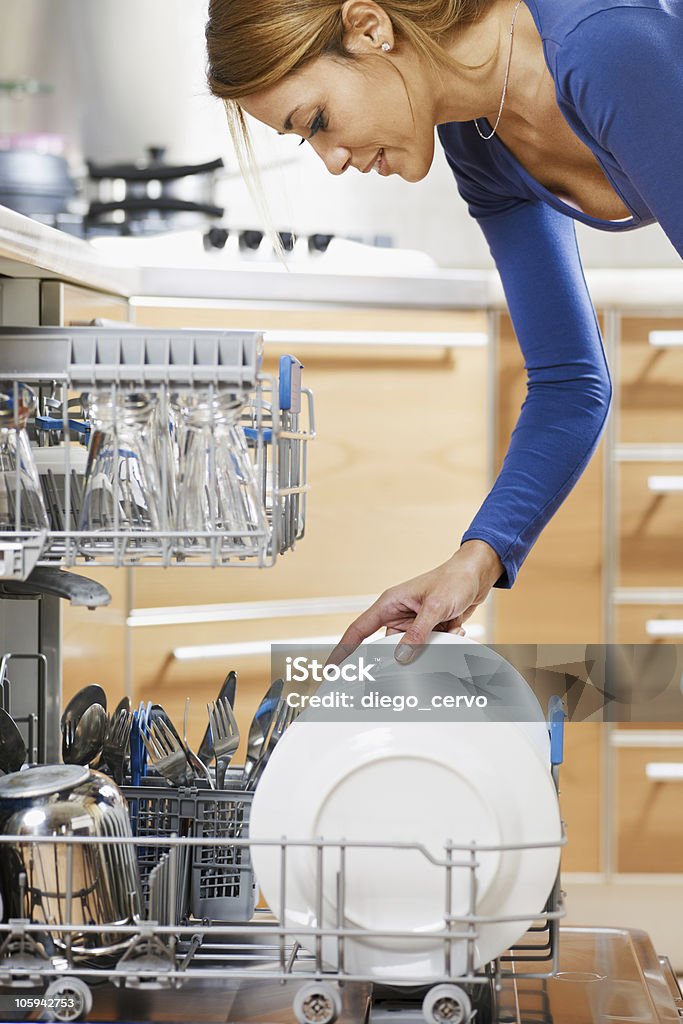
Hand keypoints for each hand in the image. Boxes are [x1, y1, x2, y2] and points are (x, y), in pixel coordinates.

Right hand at [327, 541, 503, 665]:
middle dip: (408, 653)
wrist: (477, 575)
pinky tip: (455, 626)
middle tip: (422, 652)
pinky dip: (446, 640)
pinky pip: (431, 647)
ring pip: (414, 650)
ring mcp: (414, 623)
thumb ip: (418, 633)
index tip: (332, 669)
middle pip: (390, 647)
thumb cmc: (453, 580)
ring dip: (434, 644)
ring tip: (448, 628)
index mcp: (389, 604)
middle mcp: (398, 614)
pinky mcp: (428, 629)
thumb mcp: (435, 607)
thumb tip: (402, 657)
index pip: (359, 630)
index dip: (343, 650)